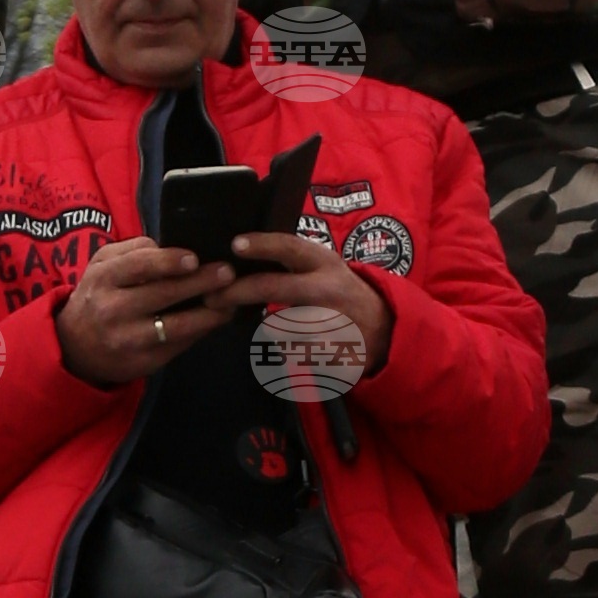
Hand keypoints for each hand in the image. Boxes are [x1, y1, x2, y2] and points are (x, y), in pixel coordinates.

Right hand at [53, 238, 250, 388]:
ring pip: (177, 326)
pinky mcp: (145, 362)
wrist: (75, 347)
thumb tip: (172, 247)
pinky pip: (180, 345)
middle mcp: (114, 310)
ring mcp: (130, 340)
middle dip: (199, 283)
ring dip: (209, 313)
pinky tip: (216, 318)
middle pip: (162, 295)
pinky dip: (202, 331)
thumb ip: (132, 251)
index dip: (168, 262)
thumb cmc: (98, 296)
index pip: (137, 267)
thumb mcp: (102, 266)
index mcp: (103, 279)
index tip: (194, 257)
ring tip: (231, 300)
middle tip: (228, 272)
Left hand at [235, 230, 390, 380]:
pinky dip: (288, 350)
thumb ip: (292, 261)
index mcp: (324, 263)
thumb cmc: (340, 293)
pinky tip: (299, 345)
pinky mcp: (331, 352)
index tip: (235, 244)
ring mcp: (331, 322)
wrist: (385, 330)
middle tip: (213, 297)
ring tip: (276, 326)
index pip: (289, 247)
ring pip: (278, 326)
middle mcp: (328, 289)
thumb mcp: (324, 268)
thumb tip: (240, 253)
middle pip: (273, 287)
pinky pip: (292, 353)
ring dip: (268, 328)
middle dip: (237, 292)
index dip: (261, 244)